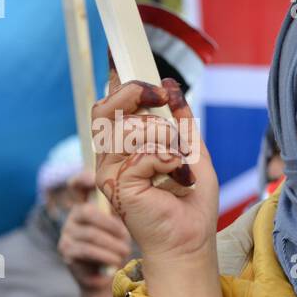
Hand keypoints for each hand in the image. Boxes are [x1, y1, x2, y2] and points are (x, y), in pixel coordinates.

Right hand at [57, 183, 132, 292]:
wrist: (107, 277)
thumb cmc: (117, 244)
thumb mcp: (121, 223)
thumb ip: (123, 207)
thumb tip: (139, 190)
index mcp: (86, 205)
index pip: (77, 185)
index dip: (82, 179)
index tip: (95, 178)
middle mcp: (72, 217)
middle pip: (86, 211)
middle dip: (110, 225)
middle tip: (127, 237)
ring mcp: (67, 235)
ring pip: (89, 234)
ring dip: (112, 245)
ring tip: (125, 252)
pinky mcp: (66, 253)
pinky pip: (86, 251)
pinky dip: (105, 256)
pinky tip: (115, 263)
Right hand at [93, 75, 222, 296]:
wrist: (189, 241)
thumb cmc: (189, 206)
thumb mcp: (191, 152)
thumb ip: (180, 122)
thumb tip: (172, 87)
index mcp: (121, 151)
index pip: (108, 109)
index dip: (115, 82)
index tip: (122, 55)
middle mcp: (109, 160)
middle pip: (105, 110)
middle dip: (134, 93)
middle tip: (163, 96)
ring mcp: (109, 173)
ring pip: (130, 128)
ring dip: (166, 137)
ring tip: (181, 161)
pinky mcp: (118, 186)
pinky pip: (144, 153)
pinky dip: (170, 159)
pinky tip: (180, 177)